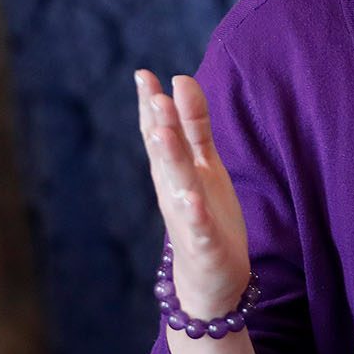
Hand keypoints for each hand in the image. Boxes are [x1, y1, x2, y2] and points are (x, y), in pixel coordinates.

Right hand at [136, 71, 250, 319]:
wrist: (209, 279)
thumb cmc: (205, 214)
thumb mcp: (203, 165)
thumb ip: (193, 126)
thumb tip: (180, 80)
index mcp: (174, 171)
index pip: (158, 134)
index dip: (151, 105)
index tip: (144, 74)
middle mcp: (174, 192)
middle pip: (165, 157)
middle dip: (159, 127)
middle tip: (155, 96)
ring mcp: (187, 219)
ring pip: (178, 188)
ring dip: (170, 162)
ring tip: (164, 135)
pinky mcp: (206, 246)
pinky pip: (200, 229)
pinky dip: (196, 215)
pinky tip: (194, 200)